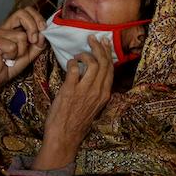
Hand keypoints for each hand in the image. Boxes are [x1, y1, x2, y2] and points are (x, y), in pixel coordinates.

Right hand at [0, 7, 46, 90]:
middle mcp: (4, 27)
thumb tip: (44, 33)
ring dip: (22, 51)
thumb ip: (38, 44)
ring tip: (13, 57)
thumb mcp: (30, 54)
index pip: (26, 11)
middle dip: (33, 27)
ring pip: (20, 36)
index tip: (43, 29)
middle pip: (21, 13)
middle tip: (33, 41)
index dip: (37, 17)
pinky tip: (5, 59)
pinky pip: (11, 46)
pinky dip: (12, 56)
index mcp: (13, 27)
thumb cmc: (11, 65)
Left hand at [36, 36, 114, 169]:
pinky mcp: (70, 90)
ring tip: (78, 55)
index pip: (111, 69)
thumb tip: (92, 75)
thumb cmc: (77, 123)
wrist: (65, 137)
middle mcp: (98, 91)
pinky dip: (72, 62)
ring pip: (92, 63)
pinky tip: (70, 64)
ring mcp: (84, 91)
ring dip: (84, 54)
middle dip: (99, 47)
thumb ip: (95, 91)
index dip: (108, 54)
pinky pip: (74, 68)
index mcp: (105, 94)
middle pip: (103, 63)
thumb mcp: (93, 107)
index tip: (105, 43)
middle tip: (92, 38)